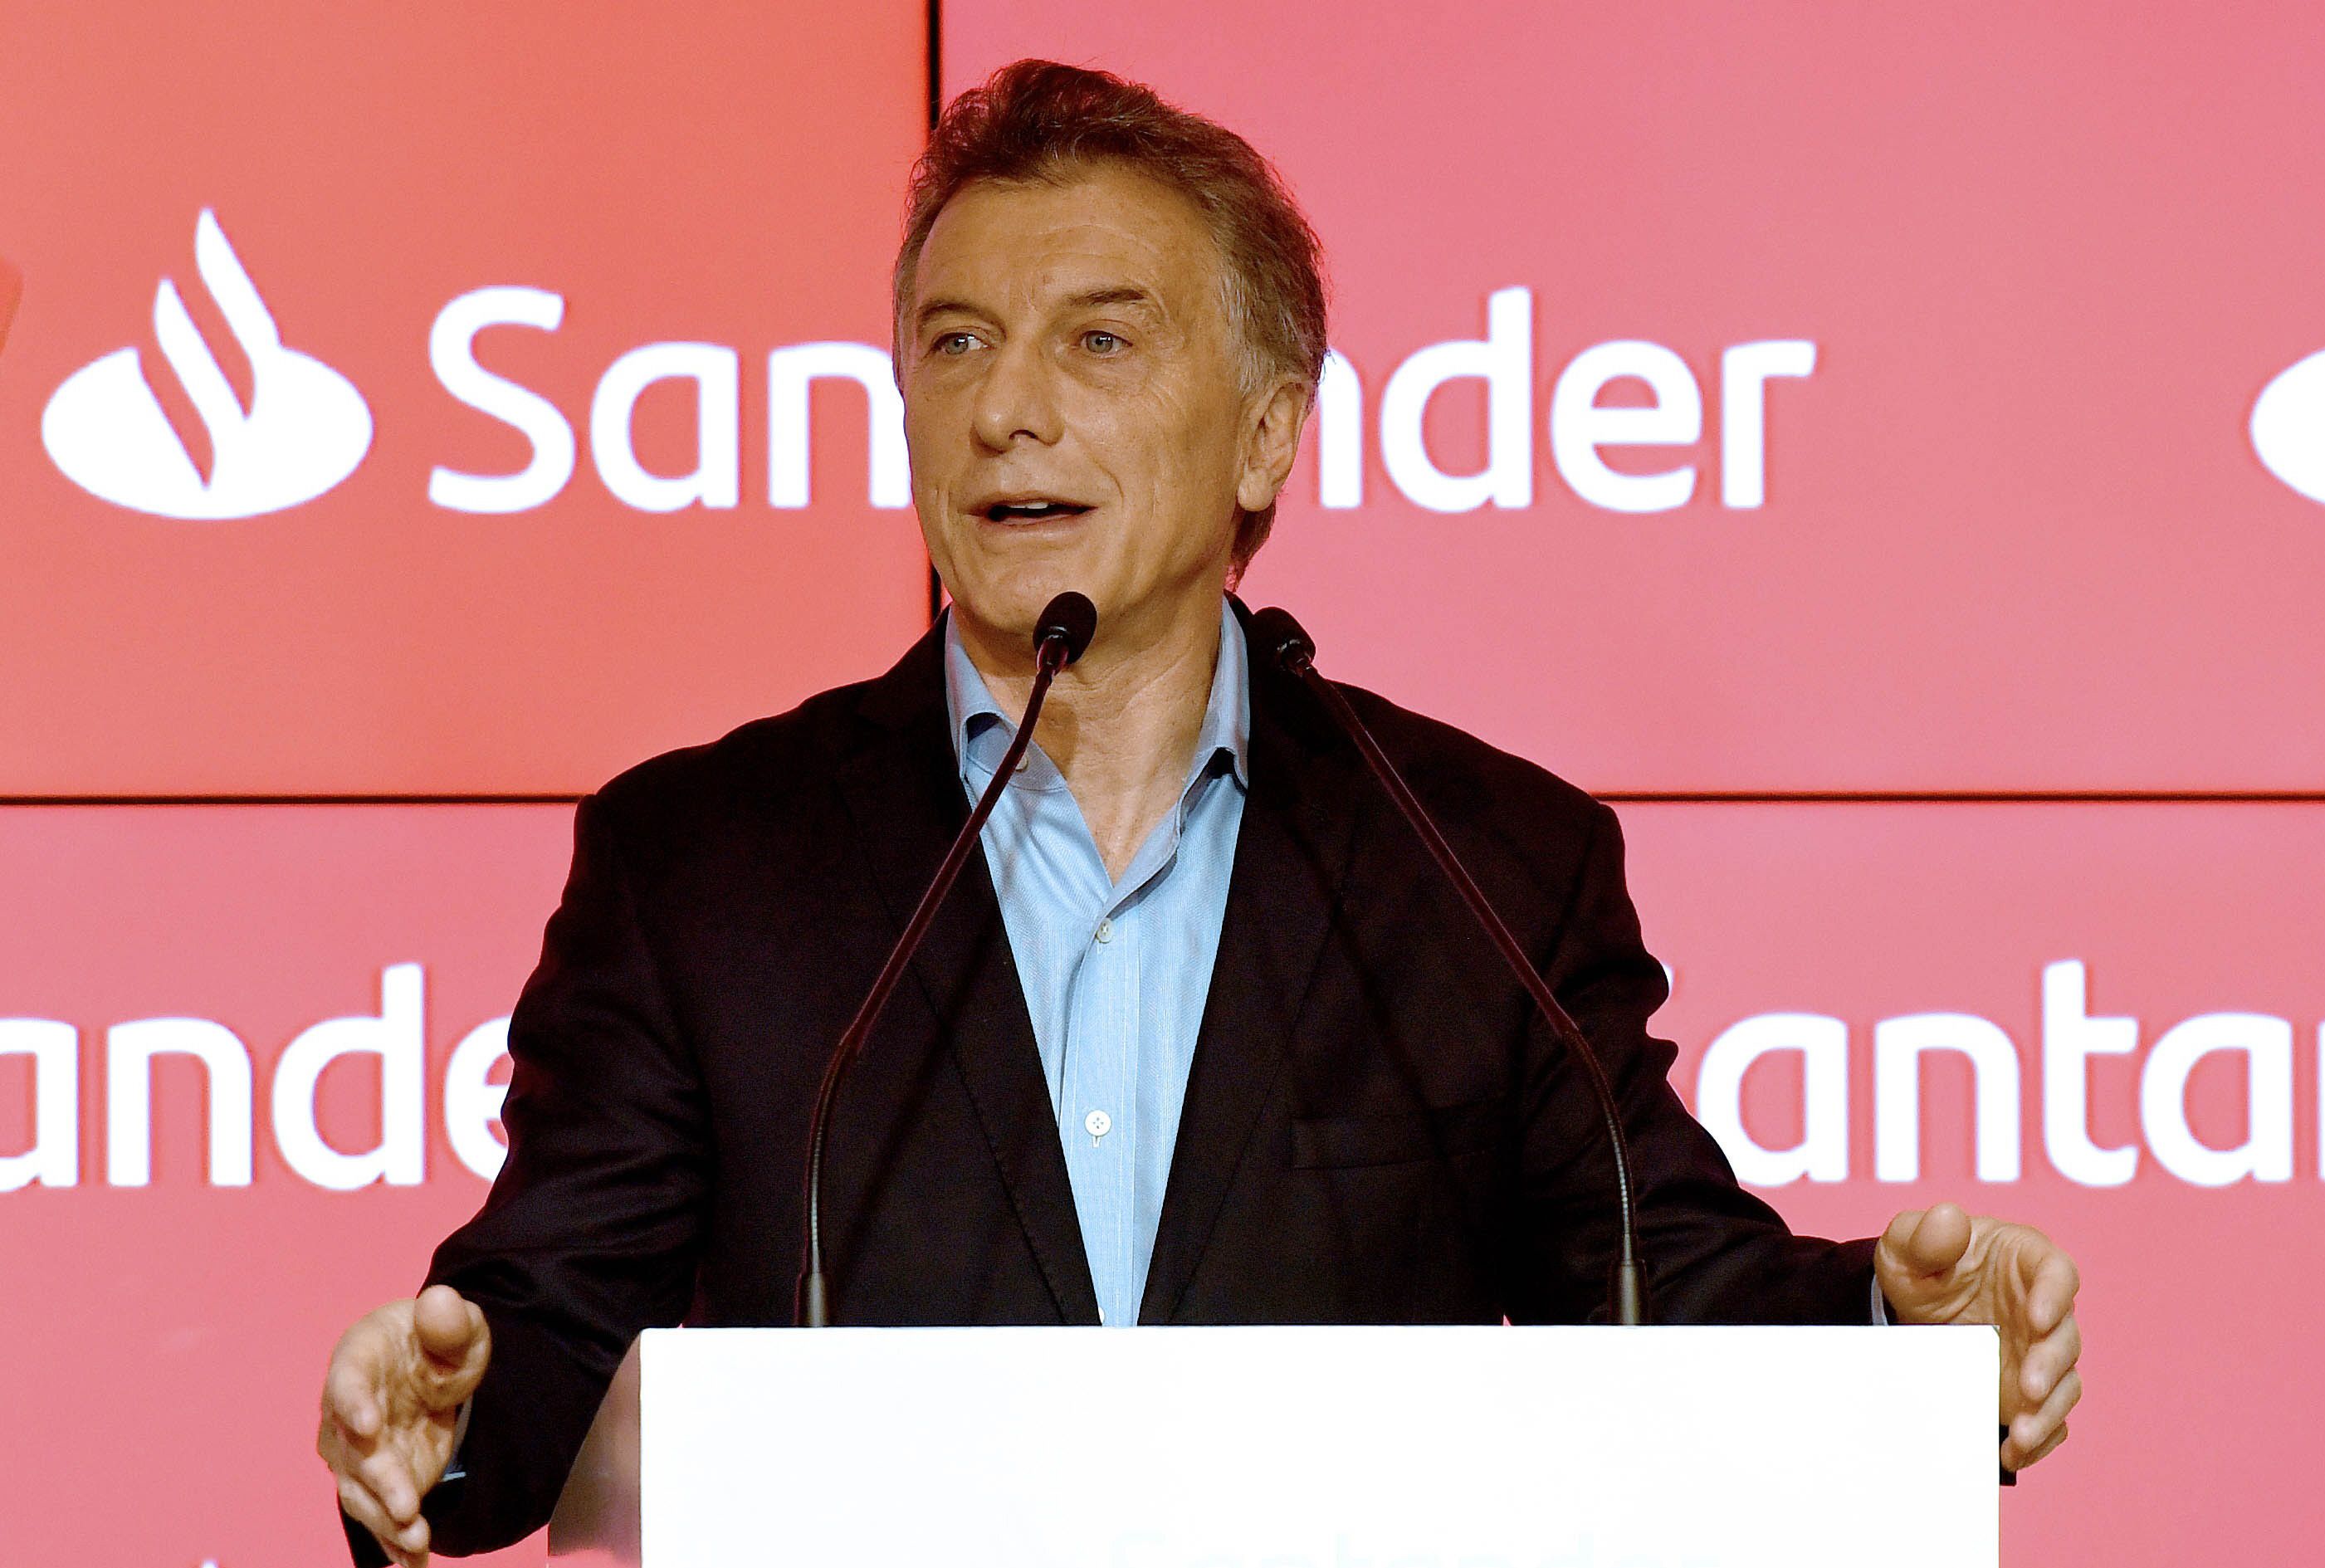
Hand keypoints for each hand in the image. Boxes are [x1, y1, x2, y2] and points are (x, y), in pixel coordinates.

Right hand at [317, 1284, 491, 1565]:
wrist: (431, 1369)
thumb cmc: (436, 1339)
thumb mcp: (456, 1323)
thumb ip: (449, 1319)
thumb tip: (440, 1302)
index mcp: (357, 1362)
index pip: (348, 1383)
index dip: (354, 1404)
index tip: (368, 1426)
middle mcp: (345, 1414)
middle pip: (354, 1452)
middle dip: (379, 1481)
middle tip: (406, 1506)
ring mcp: (358, 1454)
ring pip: (361, 1491)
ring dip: (385, 1520)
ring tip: (416, 1542)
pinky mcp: (378, 1481)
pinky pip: (378, 1514)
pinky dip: (393, 1540)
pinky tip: (413, 1563)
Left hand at [1875, 1202, 2081, 1471]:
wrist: (1909, 1305)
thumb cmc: (1918, 1261)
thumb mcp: (1908, 1243)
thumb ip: (1925, 1233)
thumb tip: (1949, 1218)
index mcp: (2026, 1260)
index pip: (2057, 1272)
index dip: (2055, 1294)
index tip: (2039, 1317)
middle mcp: (2045, 1308)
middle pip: (2066, 1337)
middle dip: (2051, 1364)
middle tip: (2028, 1388)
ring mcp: (2041, 1352)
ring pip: (2064, 1383)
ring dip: (2048, 1410)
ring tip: (2019, 1432)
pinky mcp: (2031, 1389)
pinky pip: (2048, 1416)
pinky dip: (2038, 1437)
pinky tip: (2013, 1452)